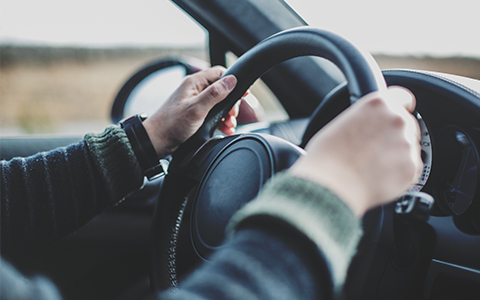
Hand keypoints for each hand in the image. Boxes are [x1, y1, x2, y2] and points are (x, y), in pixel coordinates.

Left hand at [143, 66, 237, 158]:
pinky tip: (224, 129)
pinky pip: (212, 114)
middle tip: (232, 115)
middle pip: (221, 90)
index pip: (219, 73)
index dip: (232, 82)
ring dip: (226, 115)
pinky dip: (220, 121)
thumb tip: (231, 80)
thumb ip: (215, 94)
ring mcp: (194, 103)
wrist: (156, 142)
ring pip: (218, 104)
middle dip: (230, 103)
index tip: (242, 94)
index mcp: (194, 83)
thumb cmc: (171, 124)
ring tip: (229, 125)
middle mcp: (194, 91)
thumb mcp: (197, 108)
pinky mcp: (194, 115)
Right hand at [289, 86, 422, 216]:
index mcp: (378, 104)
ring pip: (409, 148)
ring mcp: (407, 143)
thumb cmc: (327, 158)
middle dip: (395, 136)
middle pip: (408, 124)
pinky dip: (399, 174)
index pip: (403, 97)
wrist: (331, 185)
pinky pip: (411, 169)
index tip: (399, 113)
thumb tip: (368, 128)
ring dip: (396, 156)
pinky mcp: (412, 167)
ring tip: (372, 167)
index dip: (400, 107)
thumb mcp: (340, 124)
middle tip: (375, 150)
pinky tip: (378, 177)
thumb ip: (363, 120)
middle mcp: (396, 119)